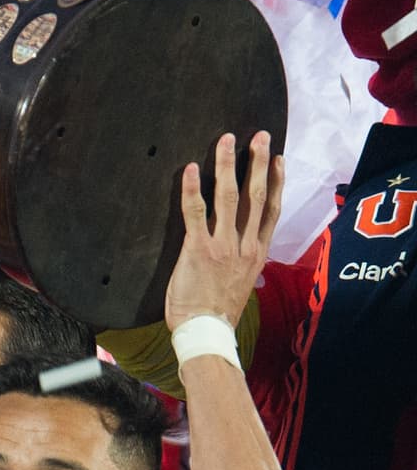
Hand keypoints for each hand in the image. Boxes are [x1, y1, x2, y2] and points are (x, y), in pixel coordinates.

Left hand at [164, 132, 282, 331]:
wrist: (206, 333)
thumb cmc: (218, 313)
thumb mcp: (242, 285)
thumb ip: (243, 262)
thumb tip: (241, 252)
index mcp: (257, 253)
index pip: (271, 210)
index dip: (277, 182)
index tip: (279, 159)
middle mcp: (244, 245)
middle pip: (256, 195)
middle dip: (258, 162)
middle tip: (259, 136)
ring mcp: (223, 245)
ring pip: (229, 196)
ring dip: (227, 165)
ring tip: (226, 140)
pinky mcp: (198, 249)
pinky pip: (195, 212)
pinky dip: (193, 189)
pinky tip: (191, 169)